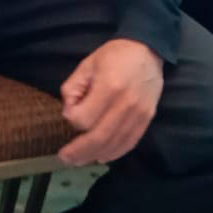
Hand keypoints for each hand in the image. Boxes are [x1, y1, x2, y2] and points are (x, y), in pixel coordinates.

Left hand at [58, 39, 163, 166]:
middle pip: (99, 137)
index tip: (68, 112)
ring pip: (114, 144)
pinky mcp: (147, 120)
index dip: (72, 119)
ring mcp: (139, 115)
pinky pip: (130, 143)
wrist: (146, 51)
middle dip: (79, 151)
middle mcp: (125, 105)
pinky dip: (114, 153)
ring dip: (94, 155)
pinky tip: (101, 156)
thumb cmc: (113, 56)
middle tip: (65, 158)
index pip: (85, 118)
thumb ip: (73, 88)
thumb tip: (69, 113)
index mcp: (108, 87)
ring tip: (79, 161)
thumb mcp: (86, 65)